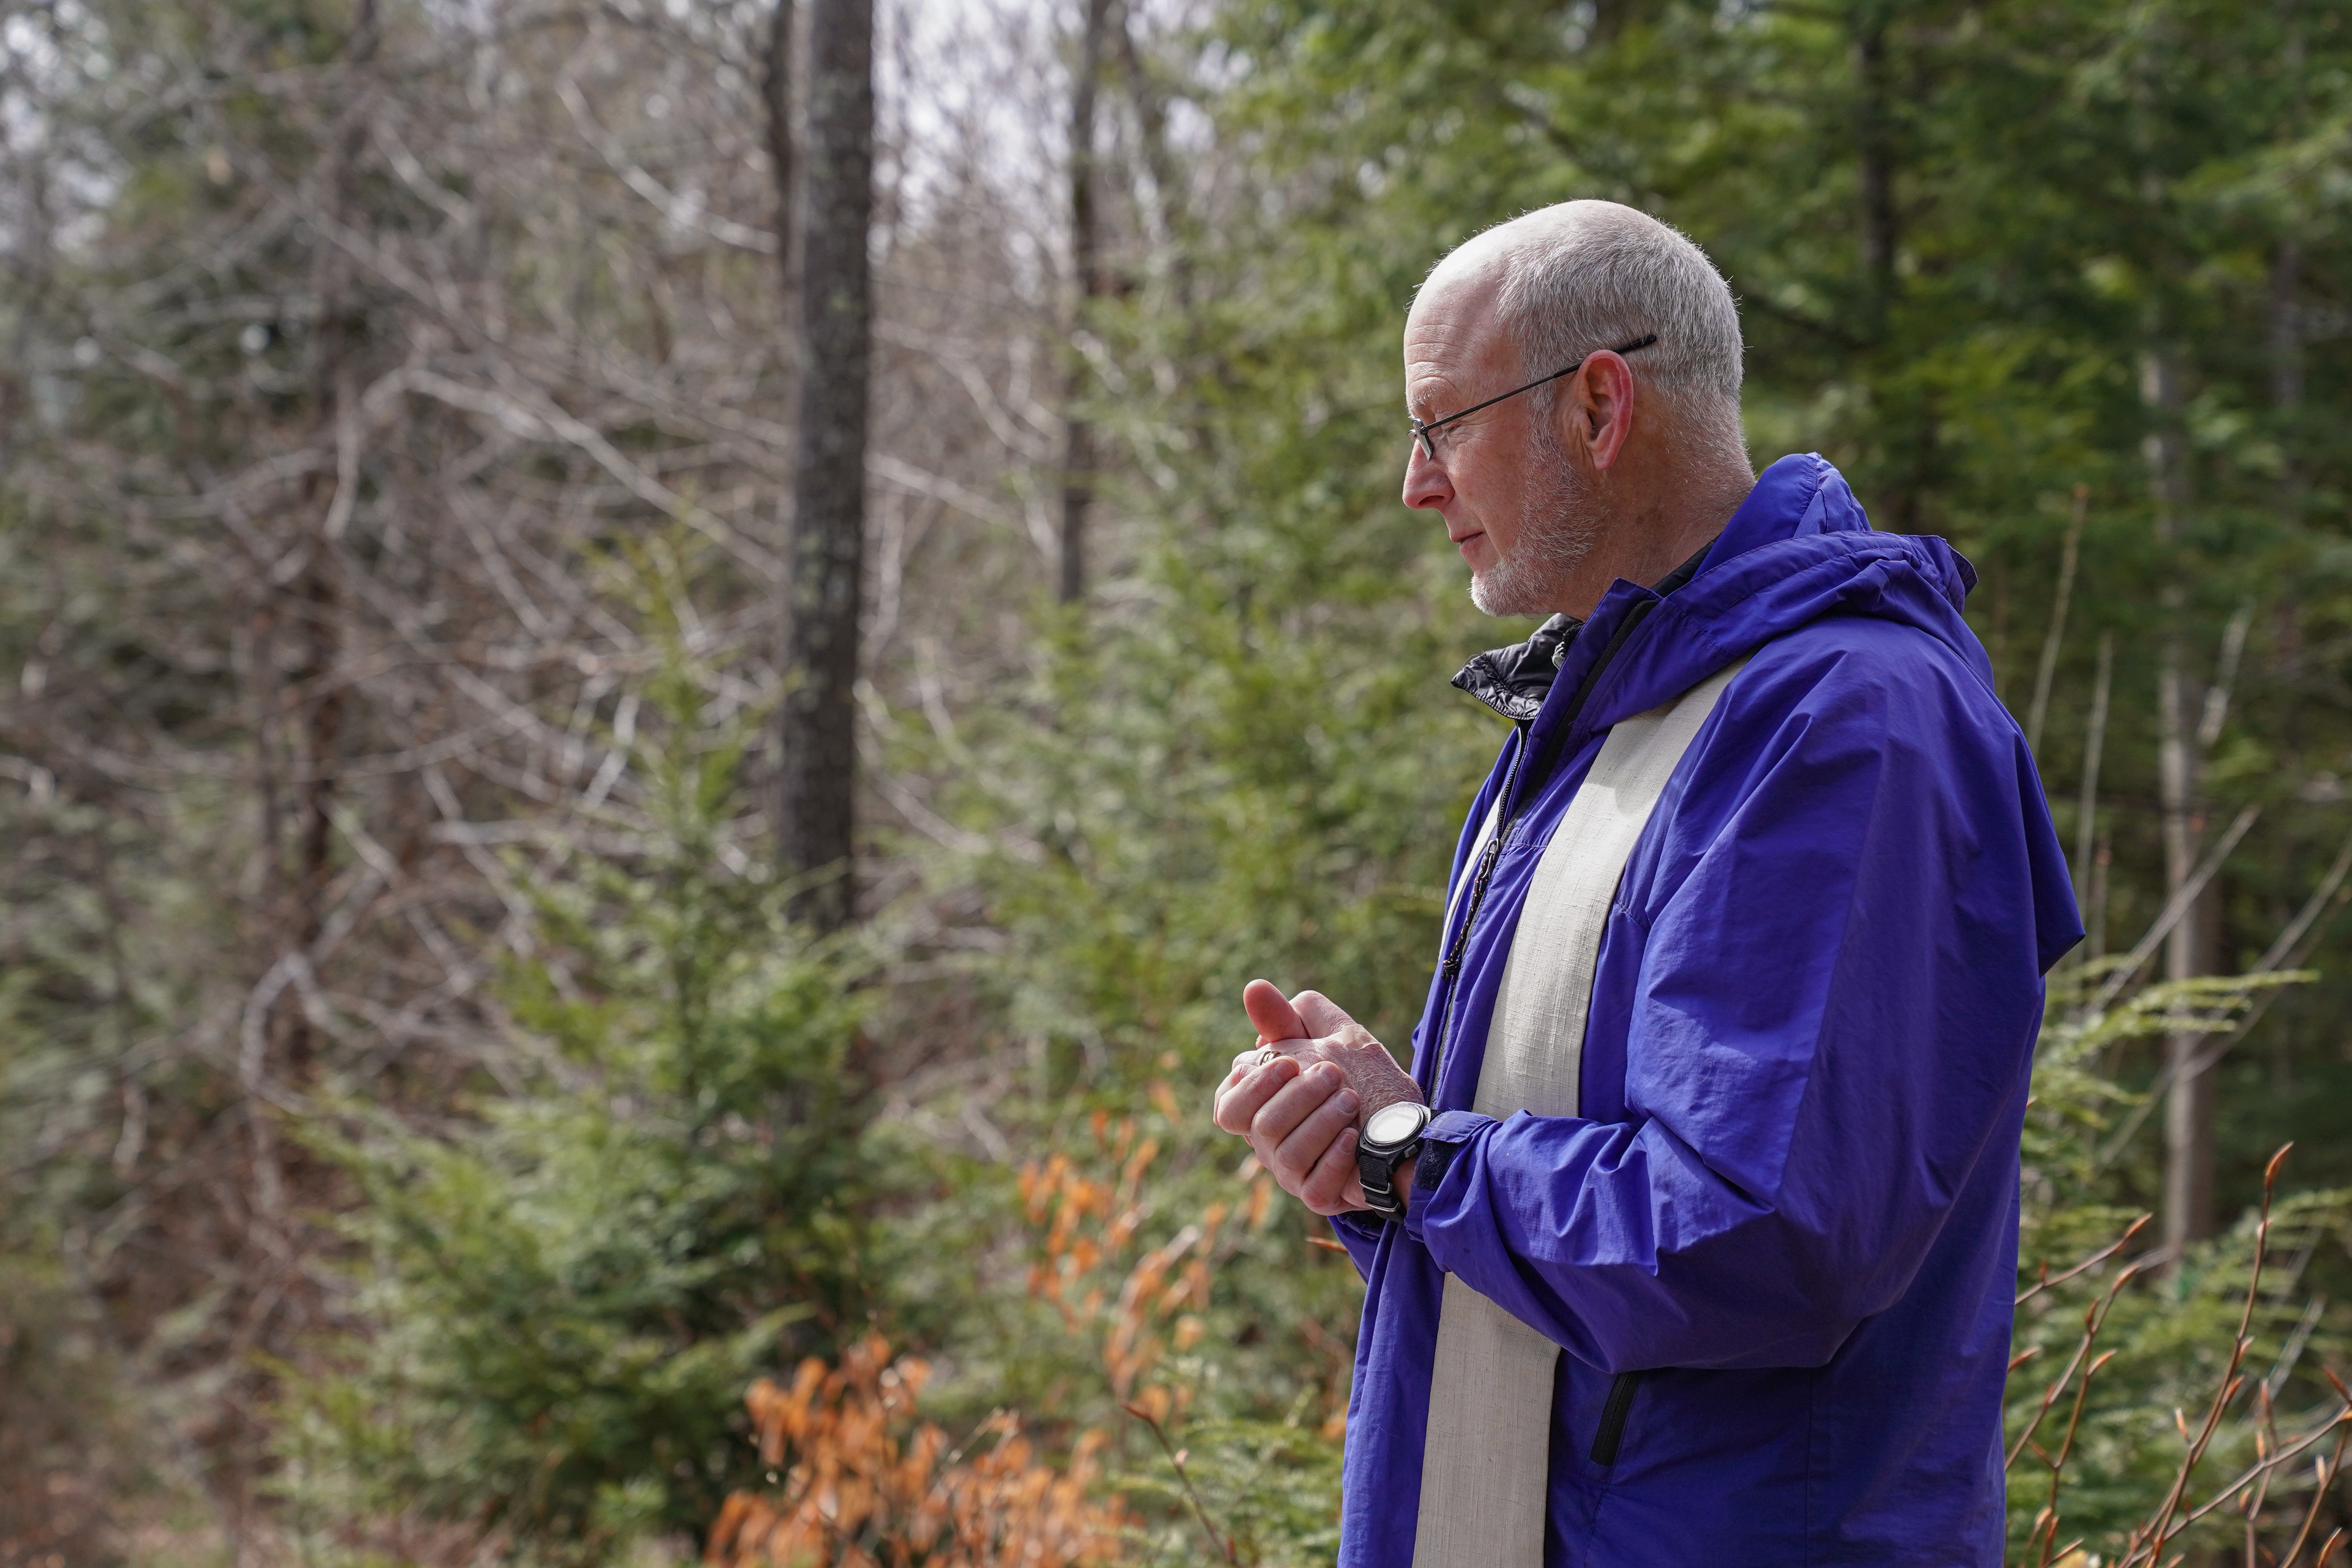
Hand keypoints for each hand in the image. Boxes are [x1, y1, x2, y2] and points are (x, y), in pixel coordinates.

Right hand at [1210, 980, 1425, 1215]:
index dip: (1252, 1084)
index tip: (1289, 1061)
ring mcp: (1292, 1173)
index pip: (1227, 1105)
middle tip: (1333, 1074)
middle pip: (1257, 1125)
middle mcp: (1269, 1144)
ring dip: (1321, 1120)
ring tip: (1351, 1100)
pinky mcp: (1318, 1197)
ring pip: (1284, 1153)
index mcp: (1262, 1107)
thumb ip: (1292, 1016)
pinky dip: (1334, 1157)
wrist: (1409, 1126)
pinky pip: (1314, 1185)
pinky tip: (1354, 1137)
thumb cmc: (1364, 1081)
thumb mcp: (1333, 1038)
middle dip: (1296, 1095)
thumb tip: (1254, 987)